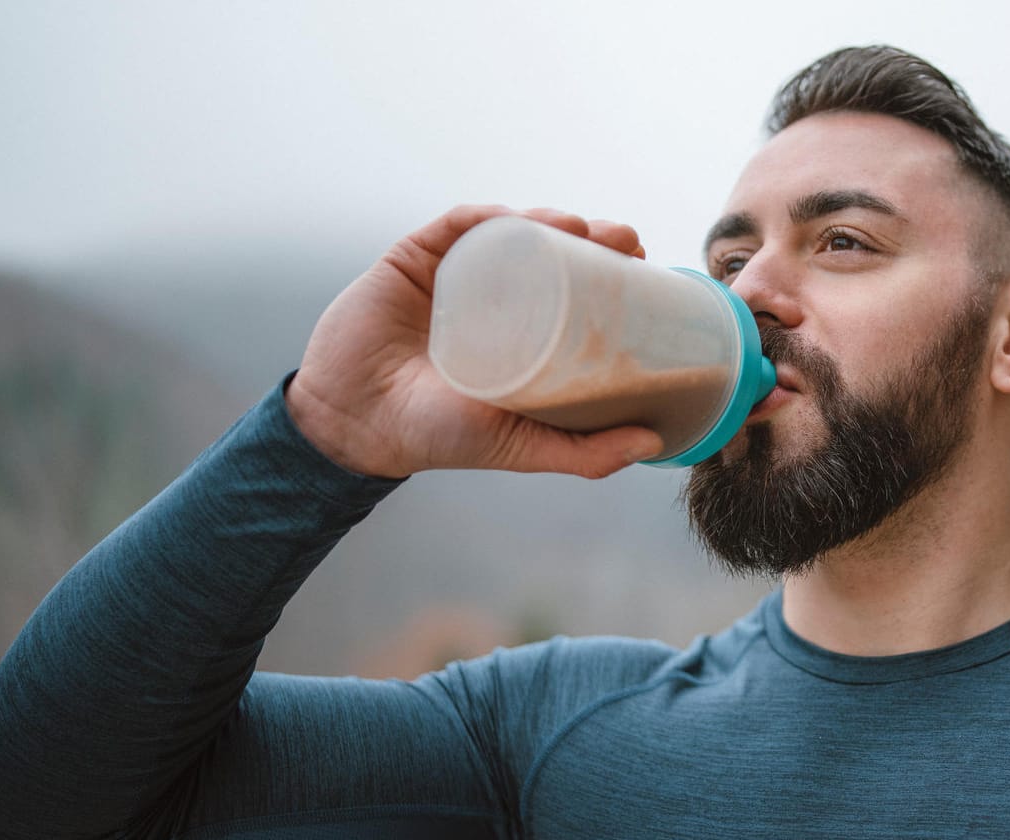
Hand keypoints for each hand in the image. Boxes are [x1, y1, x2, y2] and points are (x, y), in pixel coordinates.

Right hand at [286, 204, 663, 478]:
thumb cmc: (437, 436)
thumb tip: (654, 443)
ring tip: (582, 226)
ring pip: (509, 232)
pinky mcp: (413, 259)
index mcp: (519, 331)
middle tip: (627, 241)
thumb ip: (583, 453)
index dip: (611, 272)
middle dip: (592, 238)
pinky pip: (454, 226)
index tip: (645, 265)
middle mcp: (491, 297)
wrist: (355, 424)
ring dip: (549, 220)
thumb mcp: (521, 444)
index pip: (574, 289)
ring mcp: (453, 275)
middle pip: (549, 253)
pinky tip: (517, 218)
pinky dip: (488, 217)